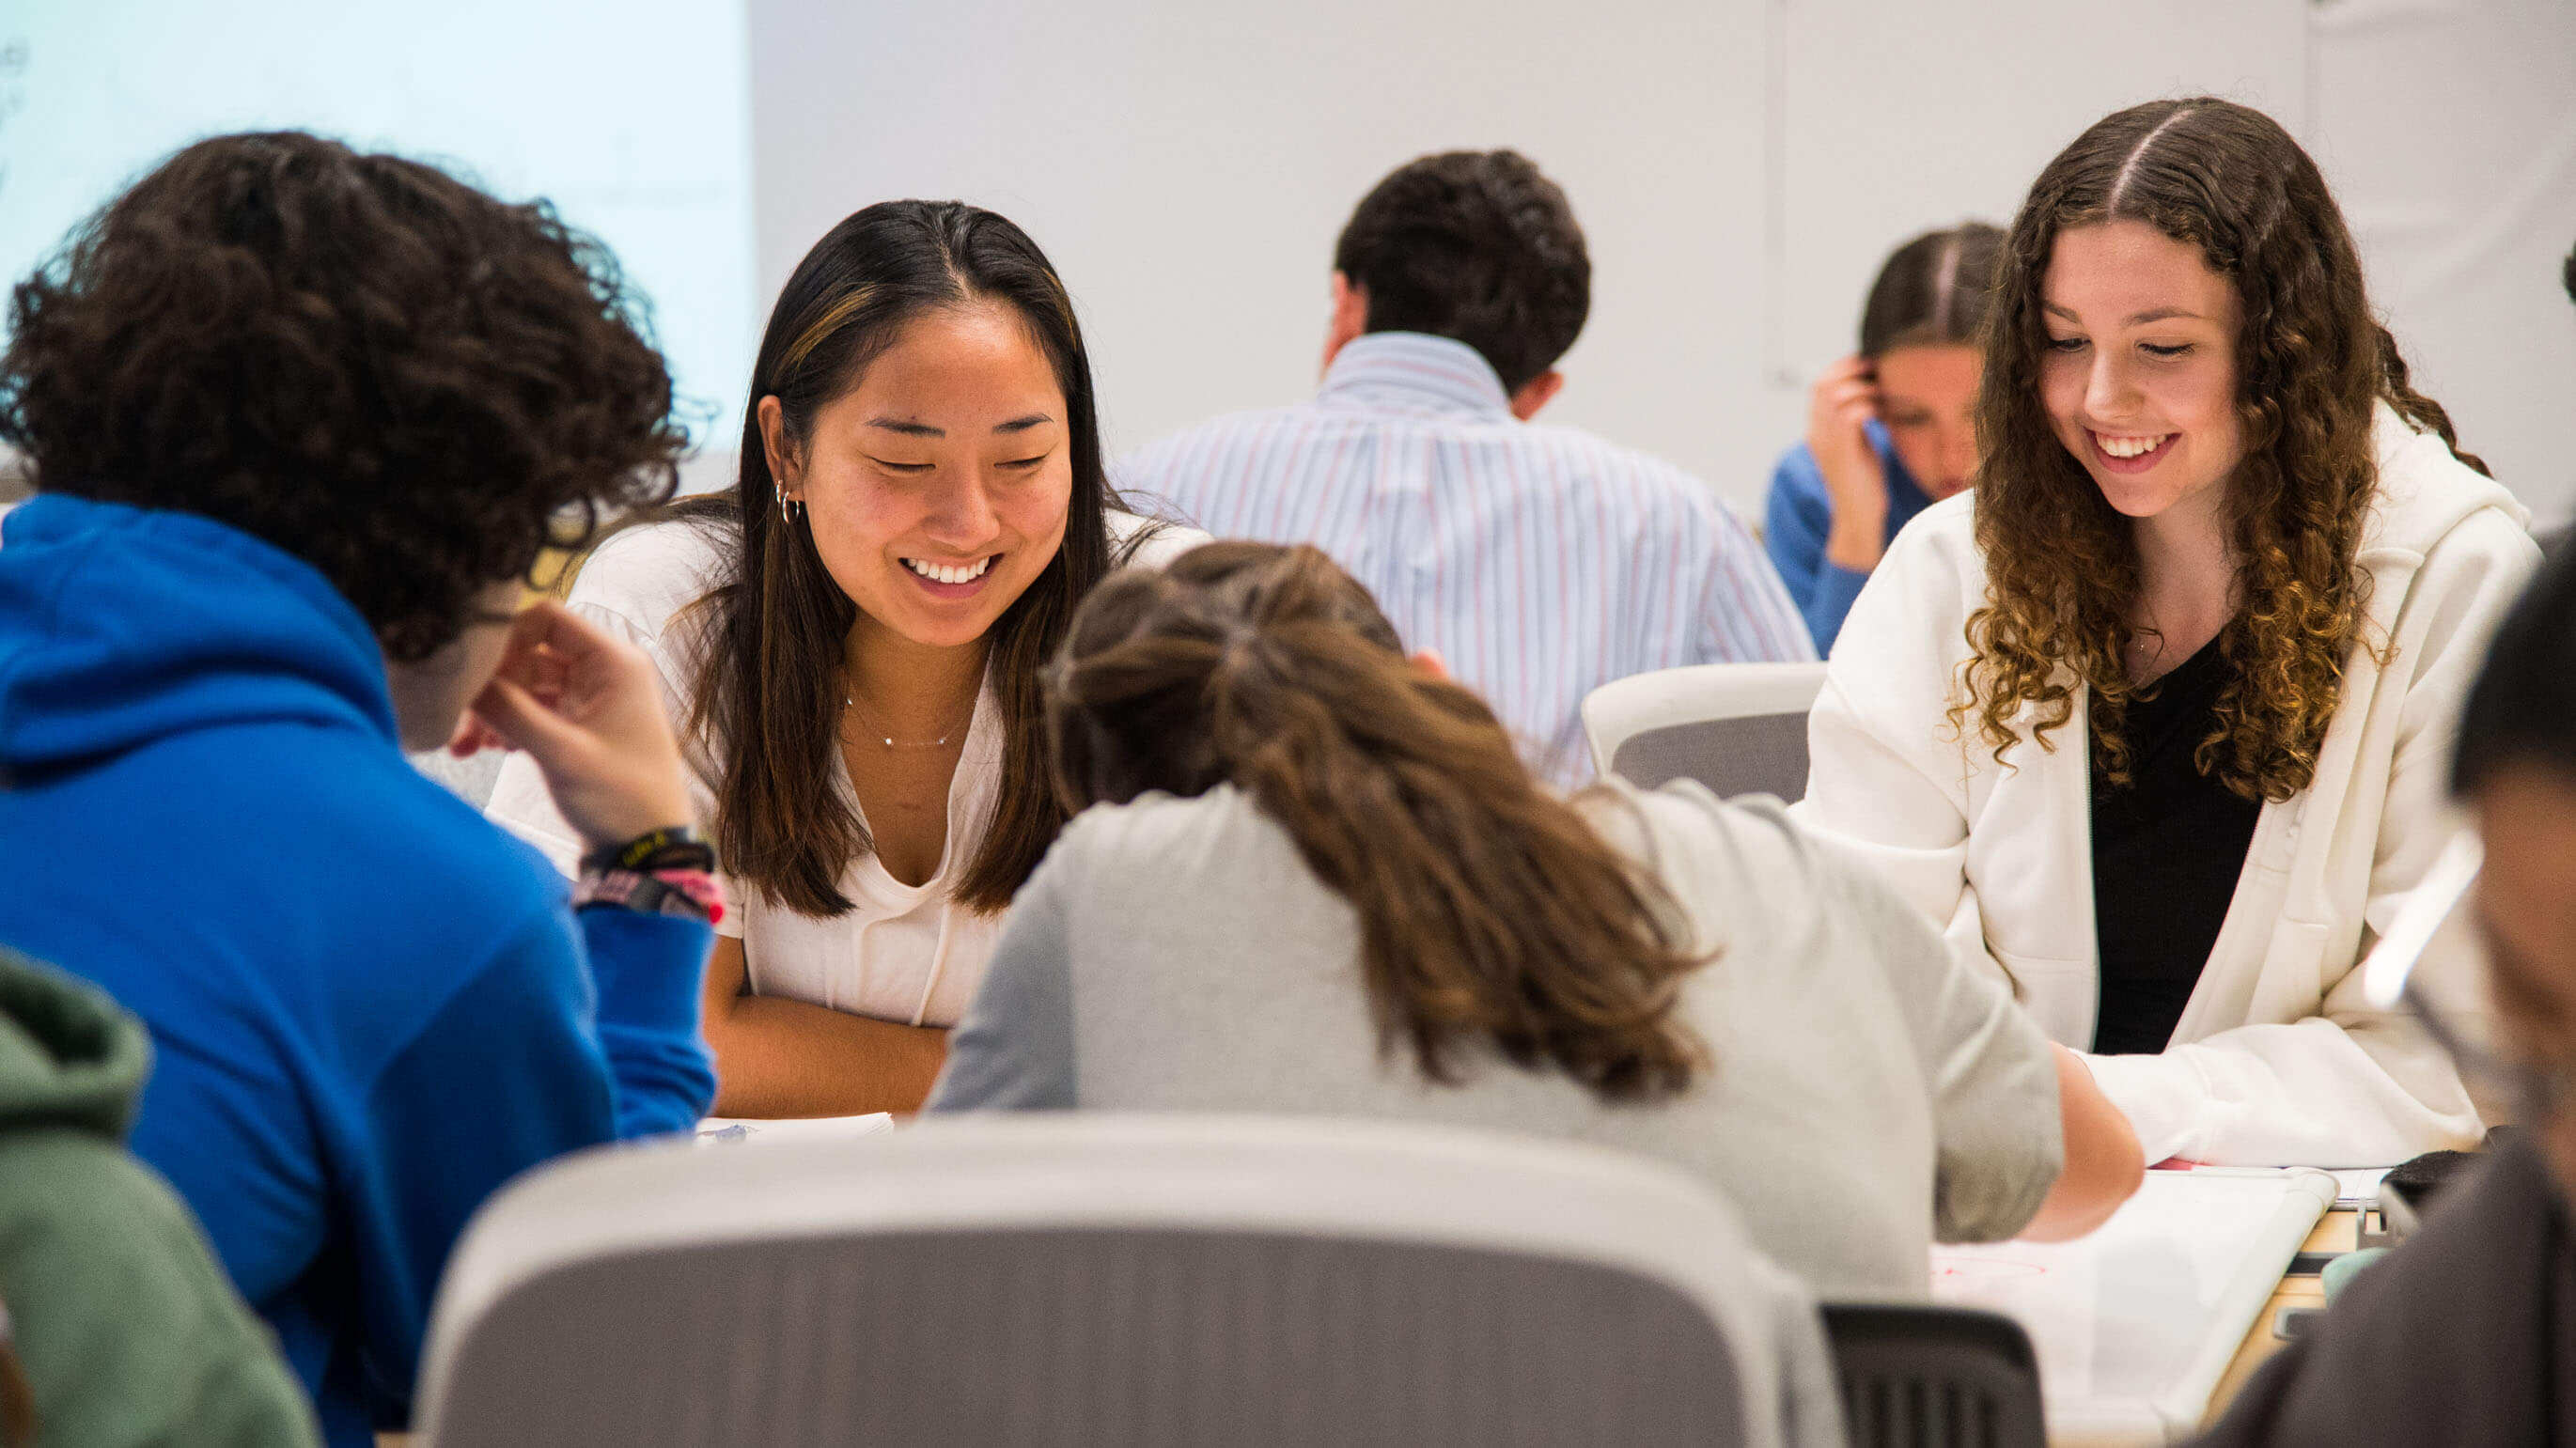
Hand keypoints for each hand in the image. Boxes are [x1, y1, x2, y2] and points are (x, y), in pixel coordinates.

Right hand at [458, 600, 694, 850]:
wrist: (647, 851)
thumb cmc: (620, 798)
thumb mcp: (560, 752)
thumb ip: (509, 710)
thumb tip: (460, 680)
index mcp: (614, 662)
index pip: (547, 618)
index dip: (505, 639)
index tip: (475, 675)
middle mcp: (605, 672)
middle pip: (530, 652)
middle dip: (492, 685)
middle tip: (462, 721)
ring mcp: (591, 699)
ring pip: (527, 684)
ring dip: (494, 709)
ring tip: (465, 746)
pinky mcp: (579, 726)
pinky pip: (533, 710)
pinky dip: (507, 725)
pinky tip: (481, 751)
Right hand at [1806, 355, 1888, 571]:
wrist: (1857, 518)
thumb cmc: (1863, 484)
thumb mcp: (1856, 446)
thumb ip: (1856, 422)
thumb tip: (1873, 397)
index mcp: (1817, 430)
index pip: (1818, 385)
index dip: (1840, 368)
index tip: (1865, 363)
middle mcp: (1817, 432)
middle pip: (1823, 384)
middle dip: (1851, 370)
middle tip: (1876, 368)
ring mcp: (1827, 442)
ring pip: (1836, 395)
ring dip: (1863, 387)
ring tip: (1882, 391)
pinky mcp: (1844, 451)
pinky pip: (1852, 414)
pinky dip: (1869, 405)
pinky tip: (1884, 411)